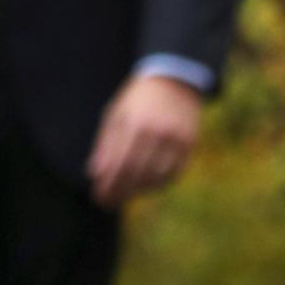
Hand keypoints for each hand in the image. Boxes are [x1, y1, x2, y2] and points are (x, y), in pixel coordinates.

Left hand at [87, 72, 203, 208]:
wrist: (174, 81)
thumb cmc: (137, 101)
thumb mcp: (115, 115)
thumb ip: (105, 144)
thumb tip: (94, 174)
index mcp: (134, 123)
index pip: (118, 163)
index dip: (108, 184)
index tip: (98, 197)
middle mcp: (156, 132)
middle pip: (136, 173)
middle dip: (119, 192)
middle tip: (107, 203)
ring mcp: (176, 139)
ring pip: (155, 177)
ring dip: (138, 190)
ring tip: (124, 194)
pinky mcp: (189, 144)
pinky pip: (173, 174)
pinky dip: (158, 185)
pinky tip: (145, 187)